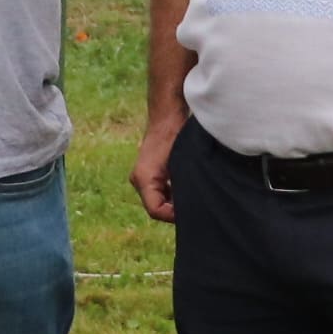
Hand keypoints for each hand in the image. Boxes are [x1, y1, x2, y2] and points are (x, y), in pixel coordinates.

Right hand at [133, 108, 183, 222]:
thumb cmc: (176, 137)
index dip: (174, 216)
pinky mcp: (148, 173)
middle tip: (194, 207)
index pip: (156, 211)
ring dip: (174, 202)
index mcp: (143, 179)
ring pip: (157, 201)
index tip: (191, 209)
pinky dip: (172, 194)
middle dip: (174, 210)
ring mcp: (141, 176)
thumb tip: (190, 208)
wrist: (167, 117)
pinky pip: (158, 192)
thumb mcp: (182, 166)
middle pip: (156, 208)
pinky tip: (186, 187)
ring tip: (192, 196)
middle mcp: (138, 180)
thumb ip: (182, 189)